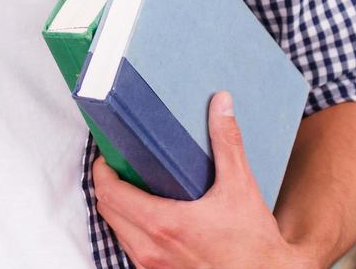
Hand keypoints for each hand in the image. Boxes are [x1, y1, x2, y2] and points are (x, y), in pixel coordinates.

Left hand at [92, 92, 315, 268]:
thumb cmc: (253, 243)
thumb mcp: (240, 187)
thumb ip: (226, 142)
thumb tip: (220, 103)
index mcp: (163, 223)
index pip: (109, 193)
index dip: (101, 170)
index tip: (108, 155)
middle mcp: (151, 249)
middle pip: (107, 210)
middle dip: (108, 185)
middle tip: (121, 165)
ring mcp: (153, 266)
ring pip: (116, 232)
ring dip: (118, 208)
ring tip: (133, 186)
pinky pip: (131, 249)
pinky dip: (130, 229)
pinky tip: (149, 215)